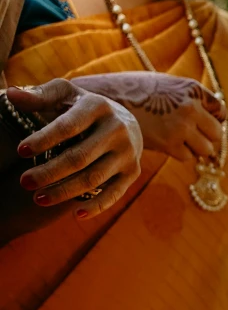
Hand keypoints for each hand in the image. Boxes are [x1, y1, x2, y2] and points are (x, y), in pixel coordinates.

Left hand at [9, 82, 143, 217]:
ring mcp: (128, 153)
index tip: (20, 151)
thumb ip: (39, 96)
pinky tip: (75, 214)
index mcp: (98, 106)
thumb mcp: (64, 95)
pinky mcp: (133, 172)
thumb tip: (12, 95)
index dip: (44, 139)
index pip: (68, 126)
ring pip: (94, 178)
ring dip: (65, 191)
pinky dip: (96, 206)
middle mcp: (117, 130)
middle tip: (24, 182)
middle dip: (49, 172)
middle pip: (79, 157)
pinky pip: (114, 193)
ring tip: (38, 198)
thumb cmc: (82, 107)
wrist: (126, 121)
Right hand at [67, 72, 222, 166]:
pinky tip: (166, 145)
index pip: (220, 111)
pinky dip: (180, 154)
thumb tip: (209, 116)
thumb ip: (187, 97)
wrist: (103, 98)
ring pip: (206, 149)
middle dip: (207, 137)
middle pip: (217, 133)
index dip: (214, 119)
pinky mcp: (168, 143)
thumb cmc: (133, 91)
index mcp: (192, 89)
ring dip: (196, 149)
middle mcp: (190, 107)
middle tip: (193, 137)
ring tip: (180, 142)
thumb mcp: (165, 84)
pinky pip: (187, 156)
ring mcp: (180, 126)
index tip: (204, 123)